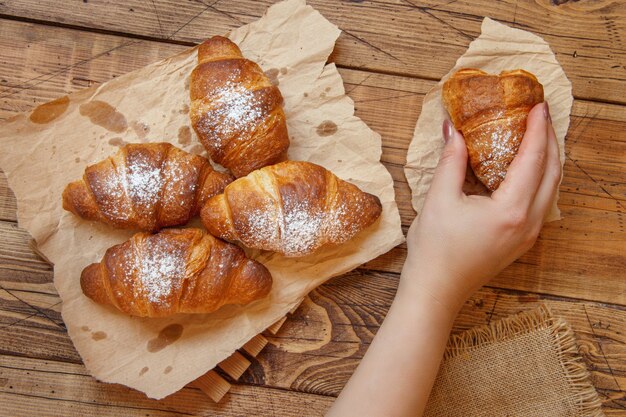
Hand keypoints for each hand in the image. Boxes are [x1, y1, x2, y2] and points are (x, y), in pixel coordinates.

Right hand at [401, 102, 560, 311]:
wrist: (436, 291)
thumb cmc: (435, 250)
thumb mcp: (439, 199)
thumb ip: (451, 161)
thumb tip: (454, 130)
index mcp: (511, 210)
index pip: (533, 159)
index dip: (537, 129)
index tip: (537, 105)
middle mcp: (528, 222)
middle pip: (552, 172)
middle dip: (550, 140)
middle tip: (541, 115)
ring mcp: (528, 234)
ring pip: (551, 188)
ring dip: (548, 159)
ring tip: (538, 136)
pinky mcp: (521, 241)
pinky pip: (541, 202)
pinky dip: (539, 178)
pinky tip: (526, 168)